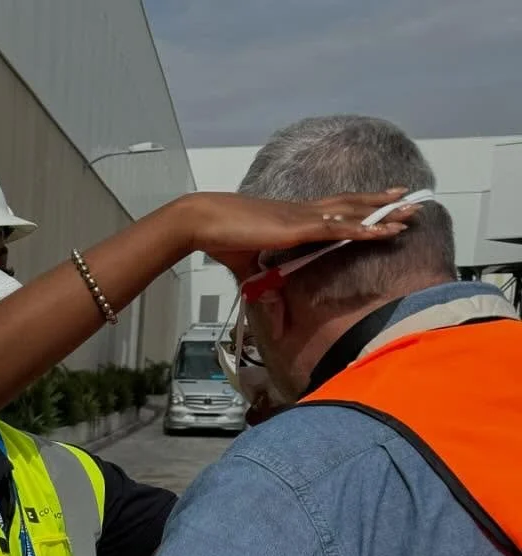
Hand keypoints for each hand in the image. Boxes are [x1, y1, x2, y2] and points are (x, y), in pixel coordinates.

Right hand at [179, 188, 421, 279]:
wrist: (205, 222)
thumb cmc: (221, 238)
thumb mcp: (246, 263)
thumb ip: (259, 277)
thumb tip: (263, 293)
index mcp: (293, 217)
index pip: (334, 208)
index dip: (360, 205)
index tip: (382, 200)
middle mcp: (304, 212)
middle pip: (352, 205)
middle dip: (383, 203)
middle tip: (411, 200)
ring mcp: (304, 217)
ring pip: (353, 213)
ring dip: (384, 213)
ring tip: (411, 211)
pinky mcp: (299, 227)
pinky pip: (339, 229)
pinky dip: (363, 229)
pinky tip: (383, 229)